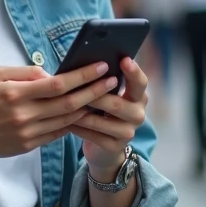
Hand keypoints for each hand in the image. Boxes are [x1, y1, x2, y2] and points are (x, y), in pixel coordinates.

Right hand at [0, 62, 116, 162]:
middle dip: (95, 91)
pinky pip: (58, 133)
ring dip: (89, 108)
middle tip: (112, 81)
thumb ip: (27, 72)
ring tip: (106, 96)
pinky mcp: (30, 145)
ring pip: (67, 119)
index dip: (83, 76)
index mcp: (17, 93)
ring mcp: (28, 133)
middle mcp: (25, 115)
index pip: (58, 84)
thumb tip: (54, 74)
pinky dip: (74, 123)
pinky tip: (87, 113)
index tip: (101, 67)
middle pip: (69, 103)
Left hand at [71, 57, 147, 174]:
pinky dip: (79, 128)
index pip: (141, 82)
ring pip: (102, 121)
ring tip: (64, 105)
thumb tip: (85, 64)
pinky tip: (67, 122)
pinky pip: (94, 136)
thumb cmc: (103, 112)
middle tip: (76, 87)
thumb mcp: (108, 95)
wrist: (105, 147)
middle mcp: (138, 114)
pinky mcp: (116, 147)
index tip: (123, 59)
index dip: (133, 71)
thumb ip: (103, 81)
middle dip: (95, 95)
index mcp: (139, 97)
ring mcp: (128, 132)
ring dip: (81, 113)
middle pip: (117, 103)